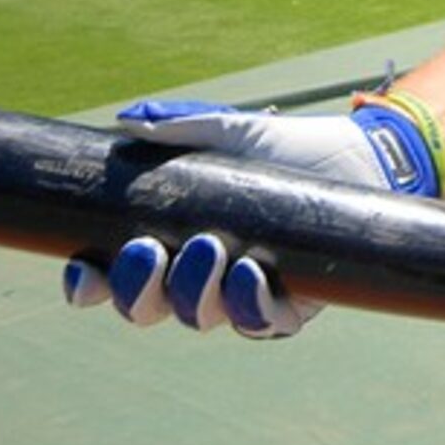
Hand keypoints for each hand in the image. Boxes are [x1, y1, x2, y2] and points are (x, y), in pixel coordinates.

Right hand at [60, 95, 440, 338]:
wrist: (361, 157)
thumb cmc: (288, 147)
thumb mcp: (234, 131)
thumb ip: (185, 126)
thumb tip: (132, 121)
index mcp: (170, 239)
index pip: (114, 276)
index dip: (90, 284)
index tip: (83, 272)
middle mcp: (199, 275)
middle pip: (146, 308)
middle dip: (136, 289)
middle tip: (147, 251)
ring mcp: (243, 293)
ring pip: (197, 317)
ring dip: (192, 290)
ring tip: (209, 246)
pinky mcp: (292, 304)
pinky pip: (260, 323)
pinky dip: (248, 305)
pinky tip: (248, 275)